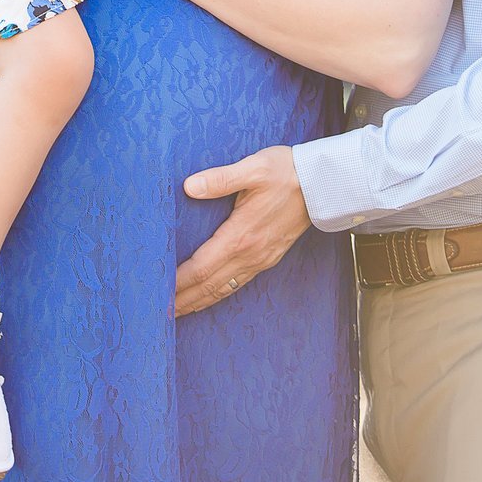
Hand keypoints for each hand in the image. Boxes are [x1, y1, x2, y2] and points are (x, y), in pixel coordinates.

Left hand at [172, 147, 312, 316]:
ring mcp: (260, 259)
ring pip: (224, 289)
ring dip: (199, 302)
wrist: (323, 184)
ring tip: (178, 311)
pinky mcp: (267, 258)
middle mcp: (250, 254)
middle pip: (209, 286)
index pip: (201, 268)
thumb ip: (220, 179)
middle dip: (183, 300)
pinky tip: (209, 296)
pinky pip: (238, 284)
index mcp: (241, 235)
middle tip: (159, 312)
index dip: (179, 282)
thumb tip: (190, 186)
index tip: (158, 290)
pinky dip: (218, 295)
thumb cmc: (287, 172)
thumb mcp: (253, 168)